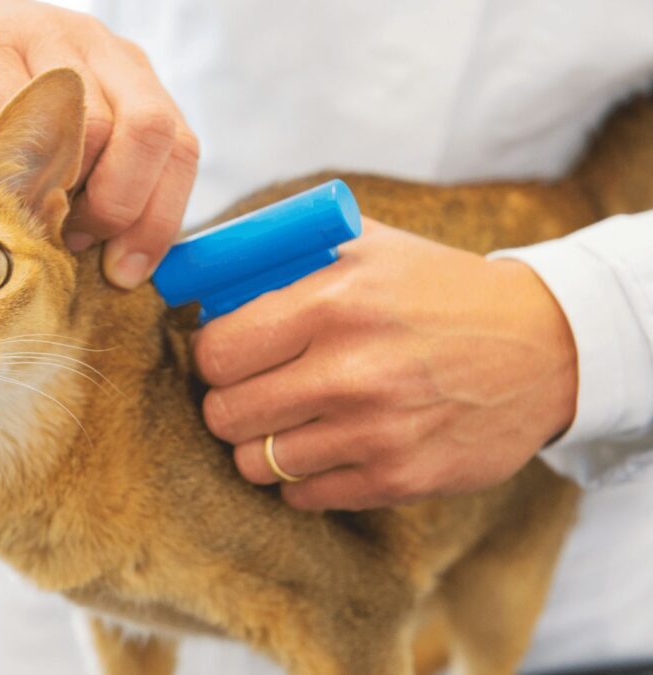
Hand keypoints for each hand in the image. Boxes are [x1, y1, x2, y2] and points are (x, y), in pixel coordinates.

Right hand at [0, 0, 198, 288]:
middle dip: (123, 208)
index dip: (160, 220)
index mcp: (128, 77)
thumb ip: (80, 190)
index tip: (126, 272)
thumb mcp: (42, 147)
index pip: (179, 149)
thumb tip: (106, 263)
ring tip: (32, 218)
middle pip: (154, 132)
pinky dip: (14, 164)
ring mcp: (46, 39)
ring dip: (69, 193)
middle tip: (78, 242)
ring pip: (96, 126)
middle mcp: (100, 50)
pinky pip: (20, 110)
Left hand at [192, 219, 577, 510]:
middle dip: (228, 402)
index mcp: (335, 303)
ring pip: (256, 462)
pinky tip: (326, 447)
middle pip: (226, 413)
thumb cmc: (439, 292)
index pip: (217, 351)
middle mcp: (351, 371)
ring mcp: (376, 432)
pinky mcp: (399, 480)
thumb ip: (286, 254)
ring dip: (261, 444)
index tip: (227, 355)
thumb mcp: (369, 246)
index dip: (212, 355)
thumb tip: (205, 274)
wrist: (544, 348)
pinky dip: (301, 477)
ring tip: (287, 421)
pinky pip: (303, 496)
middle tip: (251, 391)